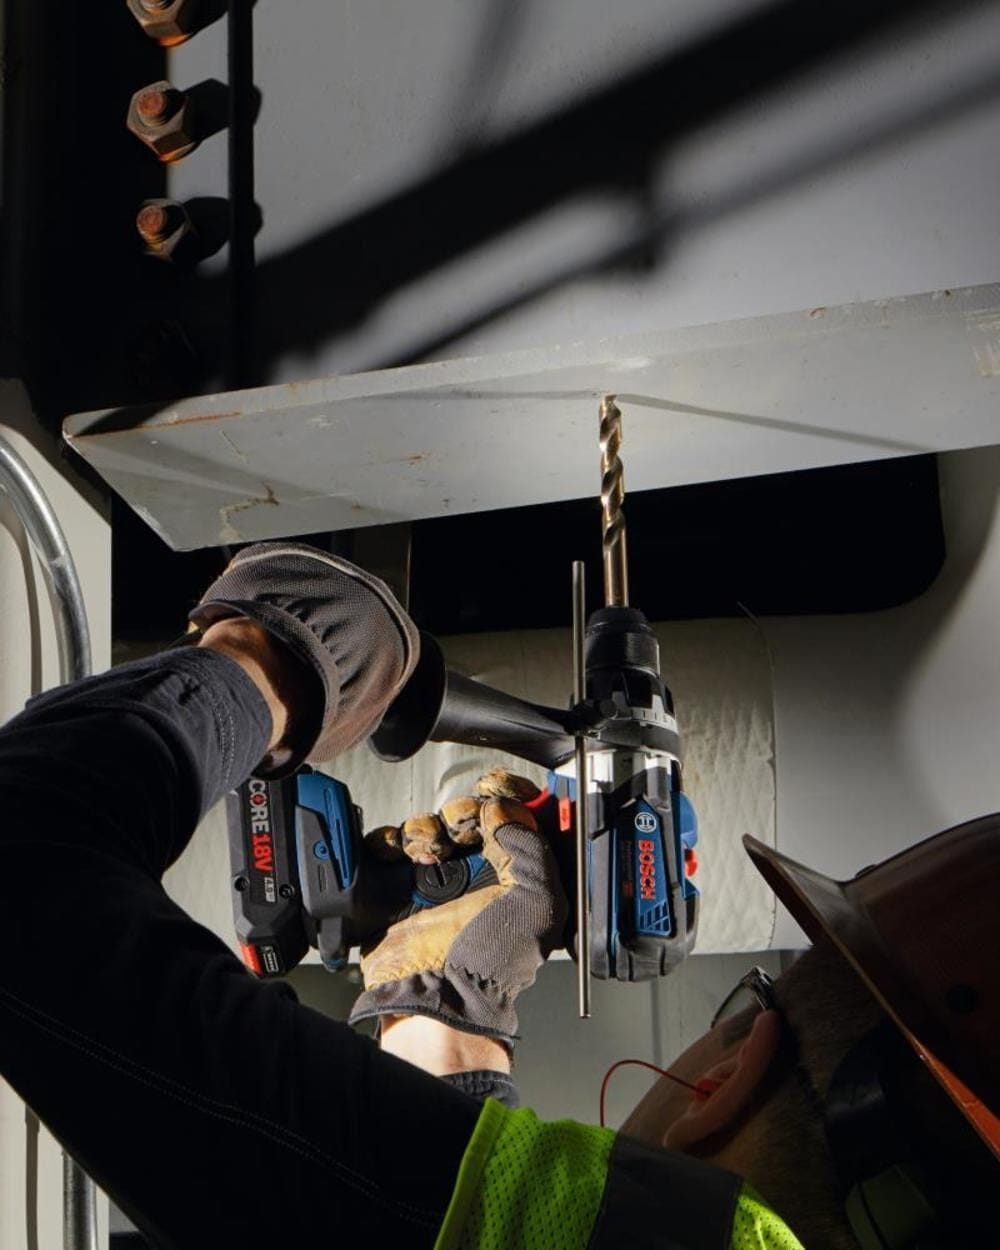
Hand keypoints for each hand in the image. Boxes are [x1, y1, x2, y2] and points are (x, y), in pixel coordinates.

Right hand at [349, 769, 567, 1046]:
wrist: (436, 997)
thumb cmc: (492, 964)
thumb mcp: (537, 903)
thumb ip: (531, 848)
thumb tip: (506, 808)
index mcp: (519, 873)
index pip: (517, 816)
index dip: (508, 795)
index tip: (495, 789)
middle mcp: (481, 872)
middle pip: (470, 813)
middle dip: (464, 811)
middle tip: (462, 828)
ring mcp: (439, 878)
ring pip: (432, 823)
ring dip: (428, 827)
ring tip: (429, 852)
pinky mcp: (401, 884)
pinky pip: (392, 844)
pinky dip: (391, 839)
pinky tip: (397, 852)